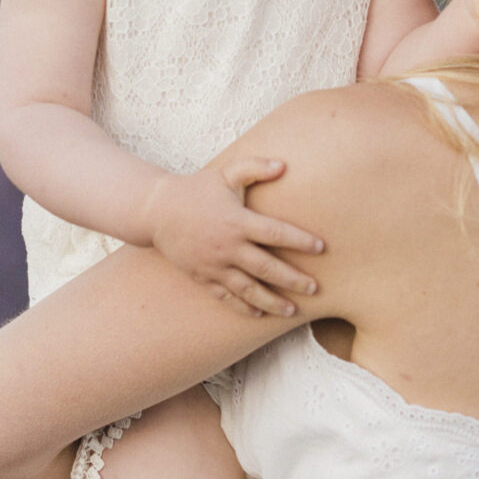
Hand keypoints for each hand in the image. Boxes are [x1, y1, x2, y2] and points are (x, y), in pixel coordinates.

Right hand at [142, 158, 324, 317]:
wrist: (156, 211)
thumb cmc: (197, 189)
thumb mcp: (226, 174)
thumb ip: (255, 167)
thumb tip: (284, 165)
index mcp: (237, 221)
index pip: (275, 233)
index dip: (300, 240)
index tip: (321, 248)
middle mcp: (228, 246)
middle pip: (266, 267)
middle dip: (292, 279)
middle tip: (314, 288)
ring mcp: (215, 265)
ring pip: (248, 289)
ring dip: (271, 301)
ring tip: (292, 310)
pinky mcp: (203, 276)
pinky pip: (226, 296)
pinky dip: (242, 307)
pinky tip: (259, 313)